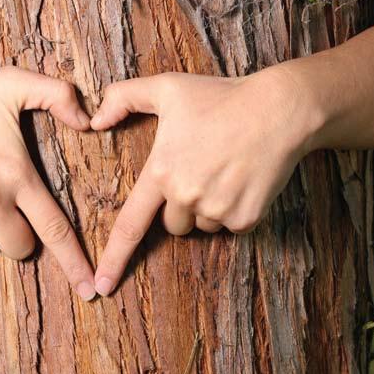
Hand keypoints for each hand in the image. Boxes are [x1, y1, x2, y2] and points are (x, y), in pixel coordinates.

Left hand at [89, 70, 315, 295]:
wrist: (279, 110)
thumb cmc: (220, 97)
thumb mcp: (167, 87)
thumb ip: (123, 98)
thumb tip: (94, 121)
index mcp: (162, 172)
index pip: (130, 224)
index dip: (114, 257)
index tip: (102, 285)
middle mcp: (186, 196)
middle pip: (172, 224)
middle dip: (180, 207)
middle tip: (200, 170)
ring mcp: (217, 209)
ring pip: (201, 226)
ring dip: (207, 208)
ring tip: (223, 170)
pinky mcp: (246, 218)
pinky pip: (230, 226)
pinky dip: (234, 210)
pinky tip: (242, 179)